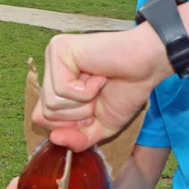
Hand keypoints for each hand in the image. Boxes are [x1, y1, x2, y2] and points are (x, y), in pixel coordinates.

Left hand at [32, 24, 170, 150]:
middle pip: (44, 114)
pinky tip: (98, 75)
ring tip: (99, 84)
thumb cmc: (126, 91)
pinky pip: (61, 89)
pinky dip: (86, 91)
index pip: (41, 119)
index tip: (94, 109)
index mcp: (55, 84)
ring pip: (51, 103)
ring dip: (83, 103)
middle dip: (78, 116)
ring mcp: (52, 56)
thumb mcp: (99, 127)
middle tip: (98, 95)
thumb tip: (53, 138)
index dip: (71, 125)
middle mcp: (50, 69)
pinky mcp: (58, 49)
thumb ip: (76, 140)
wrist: (147, 66)